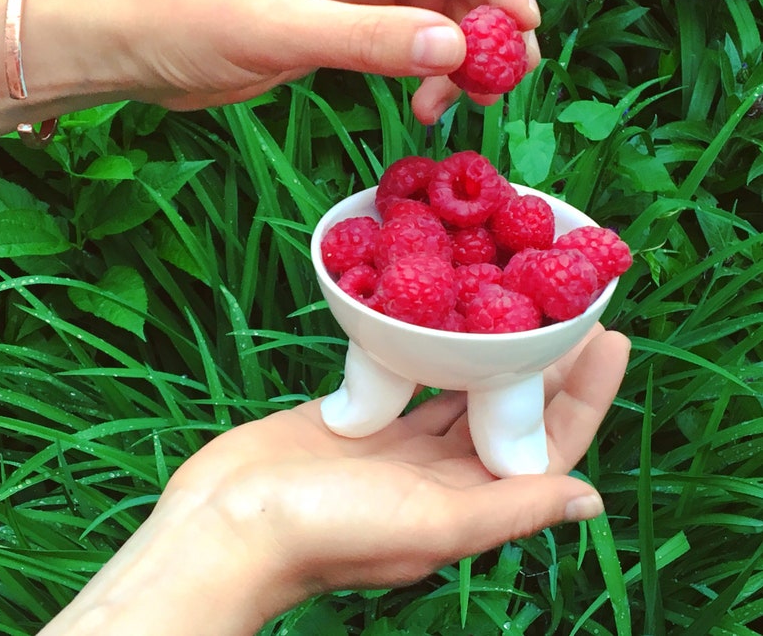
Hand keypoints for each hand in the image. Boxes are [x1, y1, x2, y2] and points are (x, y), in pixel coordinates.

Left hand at [122, 0, 540, 121]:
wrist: (140, 50)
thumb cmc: (190, 18)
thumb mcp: (281, 28)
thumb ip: (369, 38)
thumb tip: (456, 51)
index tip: (524, 25)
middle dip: (486, 23)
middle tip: (505, 79)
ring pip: (437, 11)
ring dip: (460, 56)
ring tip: (464, 102)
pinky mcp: (347, 22)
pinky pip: (408, 42)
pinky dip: (427, 72)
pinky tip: (426, 103)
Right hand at [163, 325, 627, 604]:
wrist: (226, 521)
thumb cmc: (324, 529)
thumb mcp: (427, 523)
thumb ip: (508, 511)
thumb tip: (591, 500)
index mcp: (467, 503)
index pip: (545, 445)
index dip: (582, 397)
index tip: (608, 340)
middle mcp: (441, 475)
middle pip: (510, 411)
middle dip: (547, 366)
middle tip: (574, 308)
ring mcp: (401, 444)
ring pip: (465, 391)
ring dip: (498, 353)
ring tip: (526, 304)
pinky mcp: (364, 415)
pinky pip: (414, 376)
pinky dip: (437, 350)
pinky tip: (453, 318)